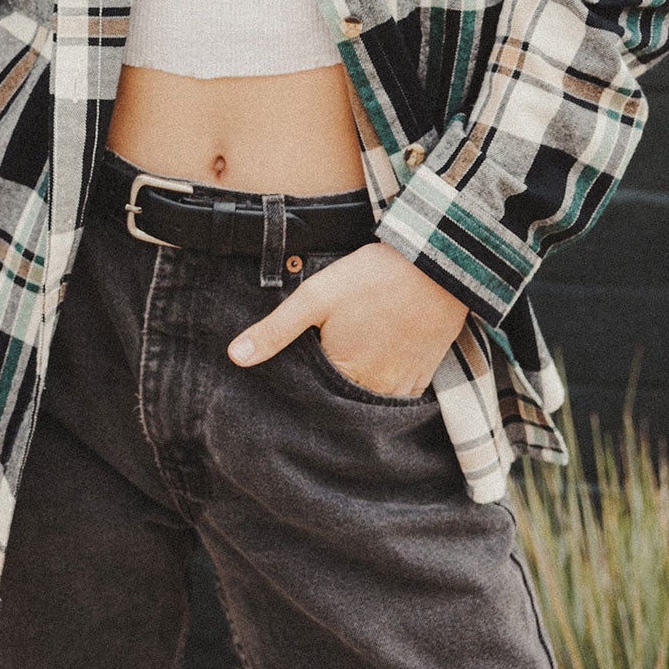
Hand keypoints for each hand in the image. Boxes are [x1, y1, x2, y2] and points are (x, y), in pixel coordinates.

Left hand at [226, 241, 468, 397]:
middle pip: (343, 403)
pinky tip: (377, 366)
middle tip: (324, 365)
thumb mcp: (314, 297)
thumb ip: (275, 330)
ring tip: (349, 366)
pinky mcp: (424, 376)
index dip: (300, 388)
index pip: (313, 398)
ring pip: (371, 402)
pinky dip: (386, 388)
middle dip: (329, 395)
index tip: (293, 378)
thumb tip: (235, 357)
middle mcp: (375, 391)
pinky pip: (400, 397)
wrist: (434, 266)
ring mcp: (403, 386)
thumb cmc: (371, 279)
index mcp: (344, 376)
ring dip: (358, 392)